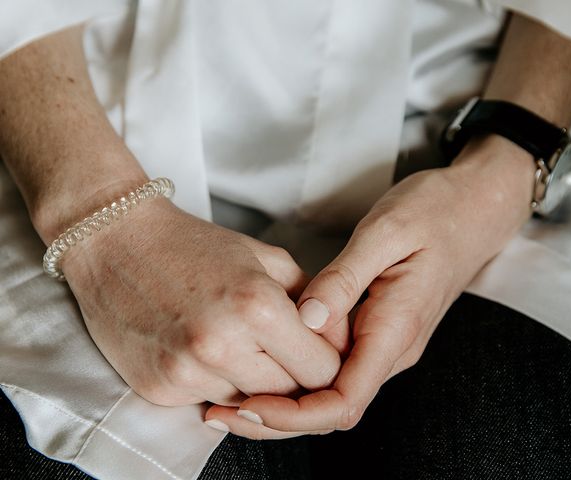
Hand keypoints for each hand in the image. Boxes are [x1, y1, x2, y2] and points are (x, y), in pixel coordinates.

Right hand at [62, 200, 340, 406]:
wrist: (116, 244)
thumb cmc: (196, 246)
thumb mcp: (268, 258)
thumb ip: (313, 302)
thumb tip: (341, 342)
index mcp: (257, 306)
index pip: (322, 370)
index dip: (327, 362)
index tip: (320, 352)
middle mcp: (221, 346)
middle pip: (291, 398)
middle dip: (296, 378)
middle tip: (285, 351)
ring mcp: (186, 373)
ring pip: (253, 406)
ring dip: (257, 384)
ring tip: (243, 345)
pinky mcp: (160, 390)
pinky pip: (212, 404)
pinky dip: (219, 385)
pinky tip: (207, 351)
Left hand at [204, 135, 534, 436]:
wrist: (476, 207)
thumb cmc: (436, 212)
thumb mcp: (387, 232)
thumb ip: (345, 279)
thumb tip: (306, 320)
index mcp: (396, 329)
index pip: (344, 400)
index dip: (294, 415)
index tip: (248, 406)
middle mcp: (392, 348)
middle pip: (332, 408)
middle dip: (278, 418)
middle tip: (220, 410)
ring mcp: (387, 342)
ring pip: (332, 393)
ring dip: (285, 402)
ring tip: (232, 394)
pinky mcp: (378, 331)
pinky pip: (337, 368)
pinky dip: (299, 376)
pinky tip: (267, 364)